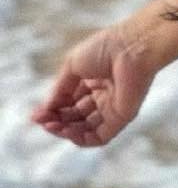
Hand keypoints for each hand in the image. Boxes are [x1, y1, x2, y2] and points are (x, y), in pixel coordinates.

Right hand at [29, 21, 162, 147]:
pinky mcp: (122, 118)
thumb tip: (44, 110)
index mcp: (92, 82)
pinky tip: (67, 132)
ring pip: (85, 130)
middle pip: (75, 118)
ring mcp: (112, 109)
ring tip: (51, 126)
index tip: (36, 115)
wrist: (131, 48)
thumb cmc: (105, 49)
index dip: (52, 111)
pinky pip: (100, 137)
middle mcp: (102, 97)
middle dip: (56, 122)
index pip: (69, 104)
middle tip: (43, 122)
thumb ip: (59, 90)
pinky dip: (82, 139)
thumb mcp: (72, 67)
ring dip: (65, 132)